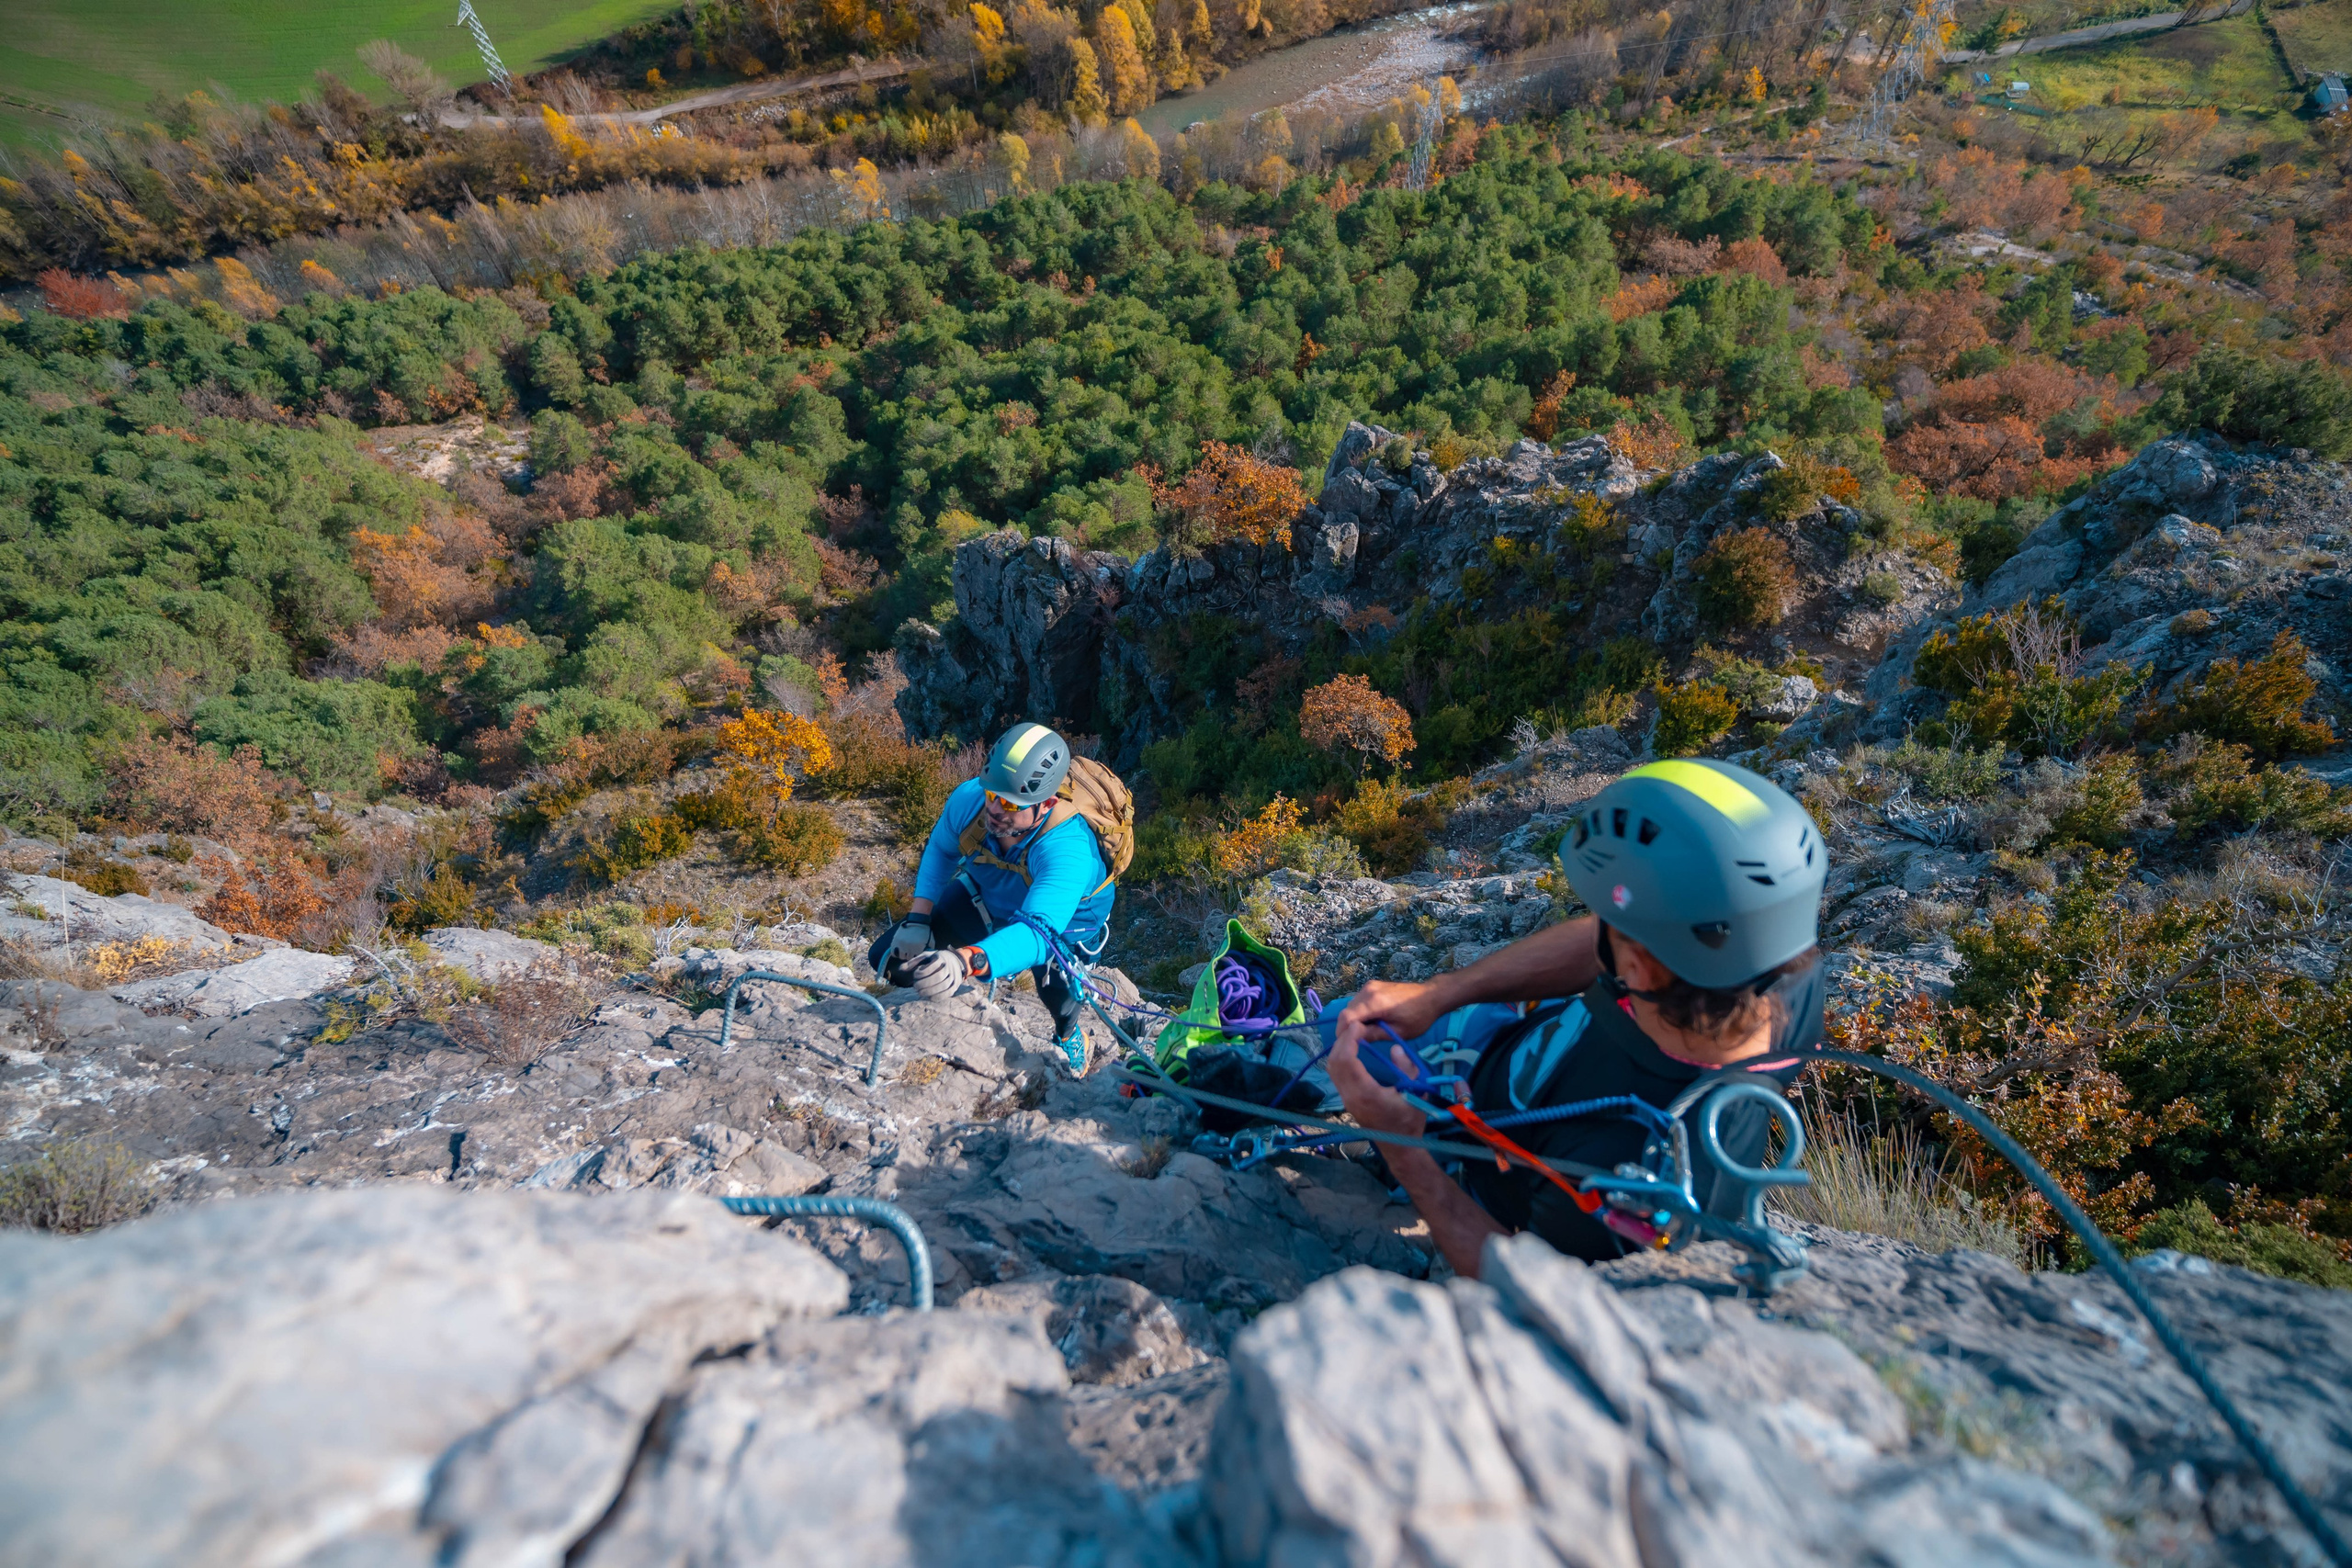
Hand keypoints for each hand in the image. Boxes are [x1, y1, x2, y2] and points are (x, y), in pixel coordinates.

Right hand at [888, 914, 931, 962]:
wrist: (917, 920)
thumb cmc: (924, 931)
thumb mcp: (931, 941)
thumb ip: (930, 949)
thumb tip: (929, 956)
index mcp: (917, 950)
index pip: (914, 959)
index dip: (915, 956)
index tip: (915, 953)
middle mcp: (909, 949)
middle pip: (907, 958)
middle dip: (909, 955)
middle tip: (910, 951)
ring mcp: (901, 945)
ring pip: (900, 956)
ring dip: (902, 954)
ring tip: (904, 950)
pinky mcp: (895, 941)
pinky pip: (893, 952)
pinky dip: (895, 953)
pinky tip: (898, 950)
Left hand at [905, 947, 970, 1000]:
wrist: (955, 960)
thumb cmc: (936, 959)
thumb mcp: (925, 956)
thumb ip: (913, 962)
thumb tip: (900, 969)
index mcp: (941, 958)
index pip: (932, 966)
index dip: (921, 973)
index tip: (915, 975)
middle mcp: (949, 967)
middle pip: (938, 977)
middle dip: (925, 983)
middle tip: (915, 987)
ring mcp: (954, 977)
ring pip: (943, 986)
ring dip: (930, 991)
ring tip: (920, 993)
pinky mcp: (955, 985)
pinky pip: (948, 993)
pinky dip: (938, 997)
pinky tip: (929, 997)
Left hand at [1327, 1034, 1427, 1140]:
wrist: (1400, 1147)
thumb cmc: (1410, 1121)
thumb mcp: (1416, 1092)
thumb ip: (1406, 1068)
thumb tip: (1394, 1048)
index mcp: (1366, 1093)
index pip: (1347, 1061)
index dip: (1349, 1040)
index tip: (1360, 1026)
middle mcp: (1351, 1096)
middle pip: (1334, 1063)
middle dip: (1342, 1041)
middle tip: (1356, 1027)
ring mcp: (1347, 1100)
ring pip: (1332, 1070)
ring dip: (1339, 1050)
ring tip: (1353, 1036)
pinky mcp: (1348, 1101)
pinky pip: (1337, 1076)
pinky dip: (1341, 1059)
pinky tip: (1352, 1051)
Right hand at [1332, 979, 1449, 1061]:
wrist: (1432, 996)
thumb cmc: (1419, 1017)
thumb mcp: (1398, 1032)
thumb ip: (1374, 1034)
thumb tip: (1354, 1039)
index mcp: (1374, 1002)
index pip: (1346, 1017)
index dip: (1343, 1033)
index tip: (1347, 1046)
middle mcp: (1368, 990)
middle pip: (1347, 1012)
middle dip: (1349, 1028)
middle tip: (1358, 1042)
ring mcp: (1370, 986)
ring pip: (1351, 1006)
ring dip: (1354, 1020)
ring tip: (1368, 1032)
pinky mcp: (1372, 985)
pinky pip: (1359, 1001)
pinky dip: (1361, 1012)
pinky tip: (1373, 1021)